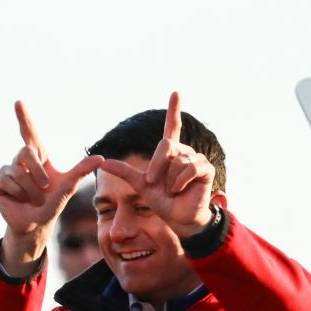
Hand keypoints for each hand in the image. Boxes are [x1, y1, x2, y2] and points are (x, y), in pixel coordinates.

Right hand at [0, 102, 102, 273]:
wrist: (35, 225)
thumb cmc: (52, 205)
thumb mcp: (67, 188)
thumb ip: (81, 171)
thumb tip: (100, 158)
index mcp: (38, 157)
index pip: (30, 132)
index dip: (24, 117)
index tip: (18, 102)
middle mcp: (21, 161)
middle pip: (25, 151)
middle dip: (37, 171)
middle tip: (44, 187)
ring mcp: (7, 171)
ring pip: (16, 172)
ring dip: (29, 190)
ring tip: (33, 199)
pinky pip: (5, 182)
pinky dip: (16, 194)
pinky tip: (18, 200)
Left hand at [98, 92, 215, 236]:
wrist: (177, 218)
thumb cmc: (162, 201)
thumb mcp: (141, 185)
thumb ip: (125, 172)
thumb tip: (104, 162)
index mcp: (169, 153)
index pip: (172, 126)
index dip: (174, 110)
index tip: (175, 93)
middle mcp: (184, 152)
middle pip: (166, 145)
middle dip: (155, 165)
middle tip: (152, 183)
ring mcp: (196, 159)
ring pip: (177, 160)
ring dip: (169, 180)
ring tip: (172, 190)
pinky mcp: (206, 169)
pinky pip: (190, 167)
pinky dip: (180, 180)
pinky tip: (179, 189)